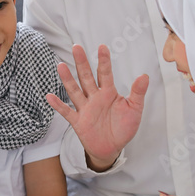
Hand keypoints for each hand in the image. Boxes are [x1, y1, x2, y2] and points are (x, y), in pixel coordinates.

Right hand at [46, 44, 148, 170]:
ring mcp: (85, 109)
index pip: (105, 74)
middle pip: (86, 77)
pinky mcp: (78, 122)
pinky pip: (66, 112)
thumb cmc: (124, 127)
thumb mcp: (134, 110)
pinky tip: (49, 96)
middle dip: (82, 63)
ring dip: (68, 79)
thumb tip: (145, 76)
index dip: (103, 61)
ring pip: (75, 91)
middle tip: (77, 47)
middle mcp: (95, 98)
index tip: (102, 47)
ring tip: (61, 66)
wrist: (113, 148)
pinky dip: (58, 105)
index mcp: (109, 93)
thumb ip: (138, 93)